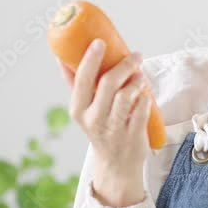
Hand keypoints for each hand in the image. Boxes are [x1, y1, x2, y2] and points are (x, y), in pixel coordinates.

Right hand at [61, 40, 149, 206]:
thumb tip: (62, 58)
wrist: (116, 164)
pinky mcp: (133, 136)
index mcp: (79, 110)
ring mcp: (114, 129)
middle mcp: (94, 120)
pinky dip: (145, 98)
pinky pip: (142, 110)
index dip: (90, 59)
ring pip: (126, 95)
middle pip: (108, 84)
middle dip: (124, 65)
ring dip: (136, 80)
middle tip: (135, 55)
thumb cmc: (100, 129)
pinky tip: (145, 93)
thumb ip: (75, 84)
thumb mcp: (83, 110)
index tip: (100, 42)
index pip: (82, 80)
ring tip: (140, 75)